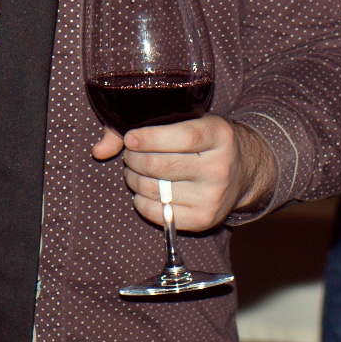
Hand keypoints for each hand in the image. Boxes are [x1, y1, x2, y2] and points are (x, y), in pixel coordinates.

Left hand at [92, 115, 273, 230]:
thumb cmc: (202, 142)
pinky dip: (141, 201)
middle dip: (134, 159)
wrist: (241, 172)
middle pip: (162, 166)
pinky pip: (157, 213)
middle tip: (131, 154)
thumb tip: (99, 150)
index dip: (150, 138)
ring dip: (134, 179)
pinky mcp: (204, 219)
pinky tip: (146, 190)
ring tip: (136, 171)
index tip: (130, 138)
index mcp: (220, 135)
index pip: (183, 137)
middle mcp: (221, 167)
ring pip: (155, 190)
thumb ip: (141, 128)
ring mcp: (214, 196)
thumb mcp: (186, 122)